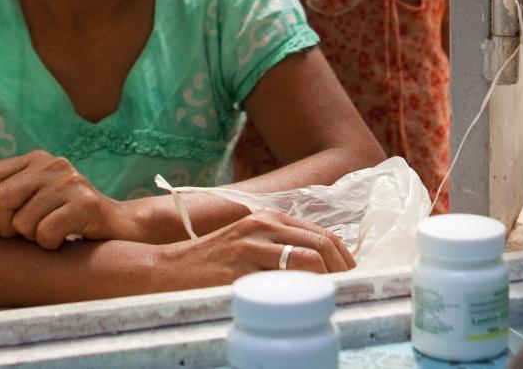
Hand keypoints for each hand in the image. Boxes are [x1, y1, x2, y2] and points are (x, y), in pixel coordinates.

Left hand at [0, 150, 139, 248]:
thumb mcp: (33, 202)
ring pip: (21, 221)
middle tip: (20, 236)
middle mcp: (51, 164)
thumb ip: (2, 202)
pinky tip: (63, 241)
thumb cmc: (67, 218)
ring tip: (48, 234)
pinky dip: (49, 245)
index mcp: (34, 160)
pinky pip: (45, 232)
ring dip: (30, 239)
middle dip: (2, 227)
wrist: (120, 226)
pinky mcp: (85, 203)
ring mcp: (70, 181)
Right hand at [159, 210, 356, 282]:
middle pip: (321, 244)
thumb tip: (322, 266)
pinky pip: (279, 281)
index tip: (352, 277)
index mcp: (270, 218)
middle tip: (350, 290)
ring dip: (326, 280)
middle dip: (343, 270)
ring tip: (330, 297)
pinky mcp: (239, 271)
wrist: (169, 268)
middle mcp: (263, 226)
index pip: (323, 234)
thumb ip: (280, 245)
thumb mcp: (250, 241)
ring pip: (306, 259)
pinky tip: (304, 305)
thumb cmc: (214, 260)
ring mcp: (251, 247)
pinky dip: (298, 293)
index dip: (344, 257)